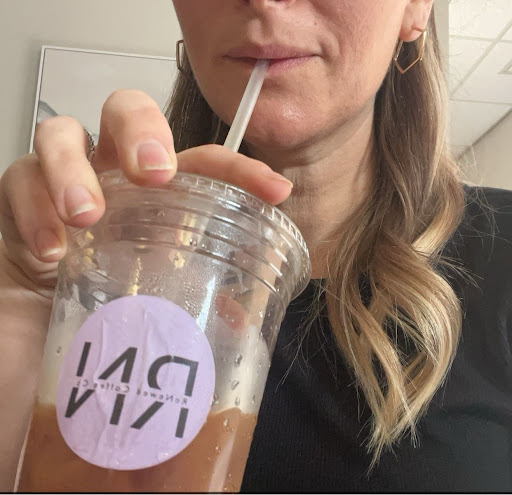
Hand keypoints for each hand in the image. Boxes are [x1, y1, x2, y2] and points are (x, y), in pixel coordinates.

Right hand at [0, 89, 291, 489]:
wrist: (37, 356)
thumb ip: (199, 309)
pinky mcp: (15, 208)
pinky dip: (32, 206)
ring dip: (74, 167)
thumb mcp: (160, 318)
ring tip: (87, 217)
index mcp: (155, 202)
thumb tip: (243, 314)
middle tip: (153, 175)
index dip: (240, 170)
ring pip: (61, 134)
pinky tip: (50, 252)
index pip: (202, 164)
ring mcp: (60, 190)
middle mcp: (111, 185)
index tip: (275, 191)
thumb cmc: (102, 330)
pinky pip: (16, 181)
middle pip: (124, 112)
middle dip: (141, 129)